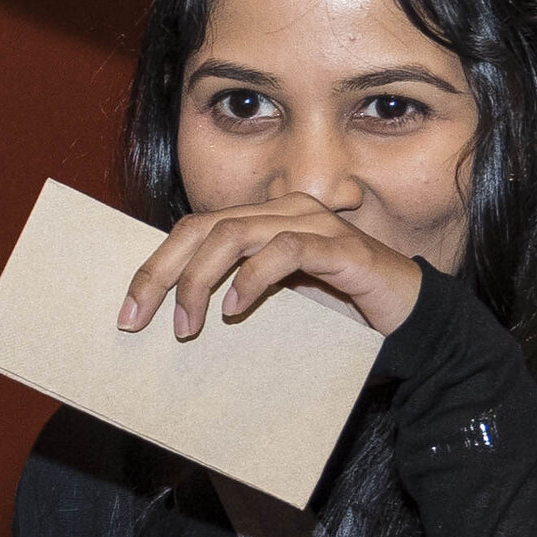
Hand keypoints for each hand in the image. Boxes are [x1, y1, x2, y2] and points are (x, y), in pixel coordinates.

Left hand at [120, 194, 429, 339]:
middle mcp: (285, 212)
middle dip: (162, 273)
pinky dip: (253, 278)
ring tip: (188, 324)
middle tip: (140, 320)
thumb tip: (171, 318)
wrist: (408, 318)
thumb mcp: (273, 301)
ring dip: (201, 280)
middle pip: (203, 228)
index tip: (128, 312)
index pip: (193, 230)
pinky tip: (236, 310)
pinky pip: (287, 250)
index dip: (154, 267)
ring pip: (235, 235)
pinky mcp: (342, 249)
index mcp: (263, 219)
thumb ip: (232, 293)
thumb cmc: (337, 308)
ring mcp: (314, 225)